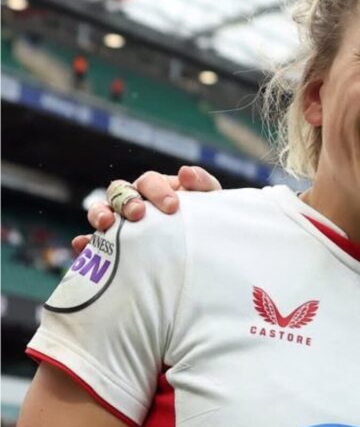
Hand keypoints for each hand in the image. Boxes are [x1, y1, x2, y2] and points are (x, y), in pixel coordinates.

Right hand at [72, 166, 220, 252]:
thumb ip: (203, 184)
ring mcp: (120, 223)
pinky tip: (82, 245)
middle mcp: (134, 202)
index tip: (172, 207)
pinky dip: (85, 241)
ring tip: (106, 223)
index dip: (158, 190)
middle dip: (127, 200)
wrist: (204, 255)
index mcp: (157, 189)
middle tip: (138, 213)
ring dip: (100, 213)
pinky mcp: (110, 247)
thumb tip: (184, 172)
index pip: (149, 181)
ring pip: (100, 210)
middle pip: (120, 191)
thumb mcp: (210, 203)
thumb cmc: (204, 223)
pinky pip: (92, 242)